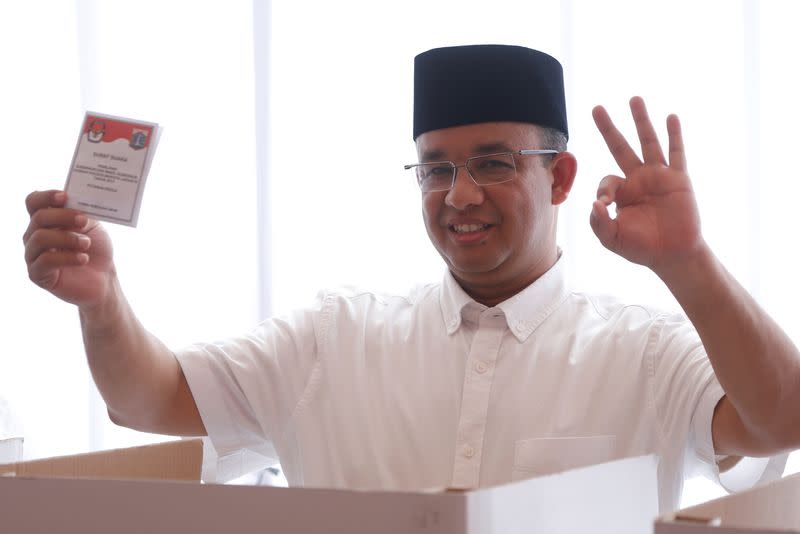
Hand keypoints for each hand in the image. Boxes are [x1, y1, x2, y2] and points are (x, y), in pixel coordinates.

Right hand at [23, 190, 115, 308]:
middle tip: (84, 220)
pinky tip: (83, 258)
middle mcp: (34, 235)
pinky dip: (67, 257)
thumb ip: (81, 211)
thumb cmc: (96, 250)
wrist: (105, 279)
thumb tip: (76, 197)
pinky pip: (45, 261)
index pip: (34, 202)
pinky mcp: (37, 274)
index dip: (46, 197)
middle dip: (63, 216)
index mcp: (46, 221)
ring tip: (86, 243)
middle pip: (39, 218)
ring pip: (40, 238)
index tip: (65, 197)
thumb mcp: (92, 226)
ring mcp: (33, 255)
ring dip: (67, 238)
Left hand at [590, 97, 705, 273]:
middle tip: (596, 108)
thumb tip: (594, 203)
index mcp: (622, 192)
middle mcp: (638, 179)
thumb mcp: (612, 239)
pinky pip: (676, 154)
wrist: (673, 256)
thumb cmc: (641, 248)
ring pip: (648, 143)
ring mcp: (659, 176)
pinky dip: (674, 135)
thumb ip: (599, 223)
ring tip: (633, 99)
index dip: (604, 190)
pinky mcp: (679, 179)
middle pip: (620, 147)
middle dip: (608, 128)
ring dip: (641, 121)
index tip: (605, 204)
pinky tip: (671, 117)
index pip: (607, 179)